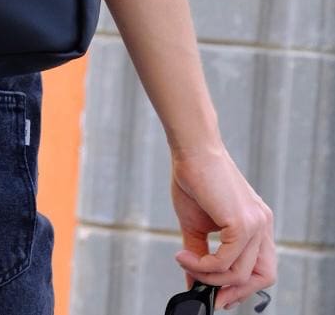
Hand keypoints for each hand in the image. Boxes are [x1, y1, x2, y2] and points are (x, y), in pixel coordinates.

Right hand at [169, 145, 275, 310]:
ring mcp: (257, 225)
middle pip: (263, 277)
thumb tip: (192, 280)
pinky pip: (226, 261)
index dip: (243, 287)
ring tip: (183, 262)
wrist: (190, 151)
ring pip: (240, 273)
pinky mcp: (243, 224)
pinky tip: (185, 256)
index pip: (262, 268)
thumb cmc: (193, 180)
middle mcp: (263, 225)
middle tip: (208, 294)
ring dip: (208, 276)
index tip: (218, 296)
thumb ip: (200, 253)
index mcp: (257, 224)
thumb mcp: (196, 223)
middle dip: (235, 291)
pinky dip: (203, 266)